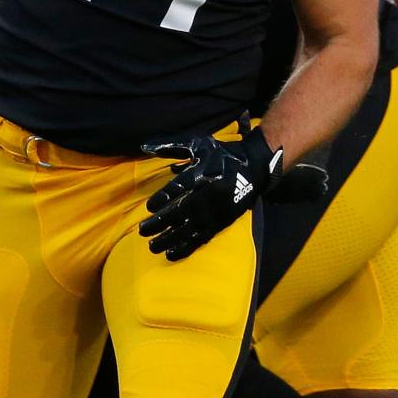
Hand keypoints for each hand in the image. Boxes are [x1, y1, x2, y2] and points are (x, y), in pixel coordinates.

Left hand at [139, 129, 281, 260]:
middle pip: (181, 211)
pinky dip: (186, 247)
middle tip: (143, 230)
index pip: (179, 188)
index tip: (149, 208)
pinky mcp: (222, 222)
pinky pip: (202, 237)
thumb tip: (144, 146)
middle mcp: (208, 194)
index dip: (163, 198)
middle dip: (161, 222)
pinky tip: (171, 254)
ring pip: (190, 228)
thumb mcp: (198, 144)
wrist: (255, 166)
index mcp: (202, 173)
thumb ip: (171, 146)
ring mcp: (216, 210)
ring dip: (170, 239)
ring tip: (153, 246)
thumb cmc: (221, 154)